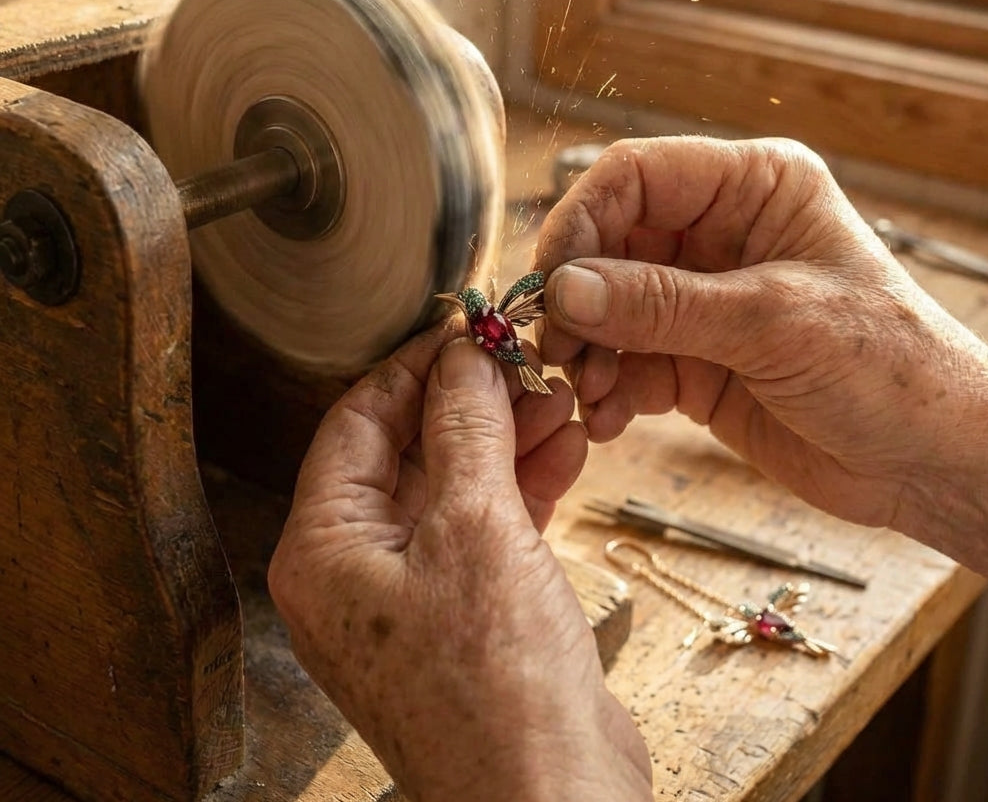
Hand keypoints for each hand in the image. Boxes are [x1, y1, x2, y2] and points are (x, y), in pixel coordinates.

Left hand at [268, 327, 652, 801]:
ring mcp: (412, 592)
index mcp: (324, 548)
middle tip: (523, 360)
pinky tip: (568, 448)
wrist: (552, 798)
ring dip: (507, 440)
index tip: (465, 328)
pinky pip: (486, 525)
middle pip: (409, 451)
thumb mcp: (477, 524)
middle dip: (471, 404)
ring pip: (455, 484)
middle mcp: (355, 569)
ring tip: (560, 398)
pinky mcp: (465, 610)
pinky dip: (524, 485)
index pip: (358, 423)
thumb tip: (463, 354)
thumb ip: (467, 426)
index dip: (413, 366)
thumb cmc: (496, 682)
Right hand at [536, 136, 987, 591]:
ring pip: (607, 309)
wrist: (933, 464)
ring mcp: (703, 301)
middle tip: (558, 352)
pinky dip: (608, 390)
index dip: (582, 220)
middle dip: (577, 300)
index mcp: (754, 188)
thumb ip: (660, 305)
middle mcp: (721, 236)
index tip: (552, 282)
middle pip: (609, 245)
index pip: (636, 176)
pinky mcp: (694, 360)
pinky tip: (611, 420)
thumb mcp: (772, 322)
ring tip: (592, 397)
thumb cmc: (891, 368)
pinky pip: (625, 362)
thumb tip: (563, 291)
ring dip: (588, 353)